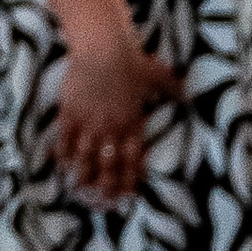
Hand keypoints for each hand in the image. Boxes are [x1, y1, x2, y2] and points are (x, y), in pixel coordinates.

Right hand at [53, 37, 181, 205]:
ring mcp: (89, 121)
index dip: (129, 180)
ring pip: (85, 157)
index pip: (133, 160)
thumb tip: (190, 96)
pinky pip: (65, 138)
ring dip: (82, 176)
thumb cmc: (133, 60)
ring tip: (79, 190)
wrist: (103, 47)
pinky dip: (63, 153)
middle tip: (102, 203)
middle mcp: (112, 128)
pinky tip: (61, 164)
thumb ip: (173, 89)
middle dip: (106, 187)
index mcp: (133, 123)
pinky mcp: (70, 112)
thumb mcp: (159, 75)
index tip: (127, 196)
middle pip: (108, 165)